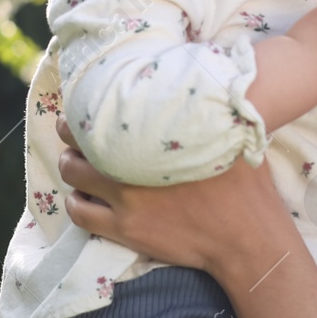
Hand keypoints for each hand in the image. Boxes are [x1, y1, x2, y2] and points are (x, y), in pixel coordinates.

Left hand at [55, 116, 295, 274]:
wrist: (245, 238)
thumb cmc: (244, 184)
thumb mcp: (232, 135)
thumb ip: (206, 112)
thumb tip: (200, 79)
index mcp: (156, 138)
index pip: (102, 113)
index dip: (87, 108)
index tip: (88, 106)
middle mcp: (133, 166)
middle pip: (77, 141)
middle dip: (71, 135)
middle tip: (74, 132)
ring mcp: (125, 200)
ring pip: (72, 176)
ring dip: (71, 167)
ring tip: (78, 164)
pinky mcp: (125, 229)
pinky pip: (80, 213)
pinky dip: (76, 202)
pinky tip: (84, 197)